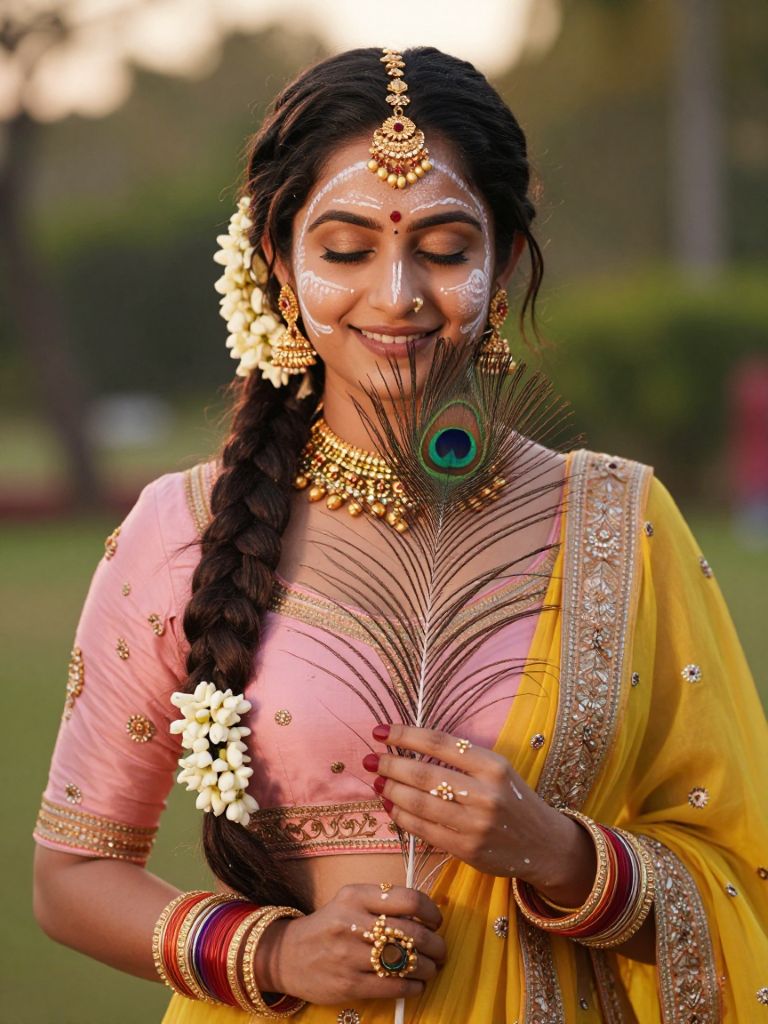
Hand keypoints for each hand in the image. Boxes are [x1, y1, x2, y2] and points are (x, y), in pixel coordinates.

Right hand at [257, 883, 445, 1004]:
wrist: (288, 955)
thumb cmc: (329, 926)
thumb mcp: (350, 902)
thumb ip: (383, 902)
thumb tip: (425, 915)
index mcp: (356, 896)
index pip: (408, 899)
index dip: (431, 911)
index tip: (436, 921)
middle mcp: (352, 922)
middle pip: (411, 933)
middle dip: (436, 945)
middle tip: (441, 950)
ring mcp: (349, 955)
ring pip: (405, 962)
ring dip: (427, 968)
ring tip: (431, 968)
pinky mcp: (348, 984)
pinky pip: (393, 987)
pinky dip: (413, 987)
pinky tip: (416, 985)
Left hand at [364, 724, 595, 905]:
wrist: (544, 844)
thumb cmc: (513, 800)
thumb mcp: (496, 770)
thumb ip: (460, 760)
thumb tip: (408, 748)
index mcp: (492, 765)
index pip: (438, 743)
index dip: (405, 735)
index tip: (380, 732)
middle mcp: (485, 793)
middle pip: (424, 774)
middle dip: (390, 765)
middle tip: (371, 760)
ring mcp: (476, 824)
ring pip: (419, 803)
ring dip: (391, 792)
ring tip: (377, 783)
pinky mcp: (468, 850)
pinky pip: (424, 830)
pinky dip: (402, 817)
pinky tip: (391, 808)